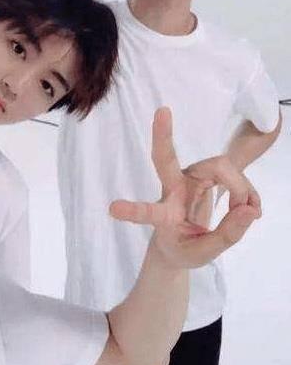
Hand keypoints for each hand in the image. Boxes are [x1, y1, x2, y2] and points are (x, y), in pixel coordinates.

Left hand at [110, 108, 260, 268]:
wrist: (181, 244)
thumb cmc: (183, 248)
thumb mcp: (203, 253)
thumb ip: (227, 235)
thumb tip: (250, 210)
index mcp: (165, 215)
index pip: (149, 212)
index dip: (133, 210)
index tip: (112, 208)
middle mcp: (173, 190)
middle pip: (166, 159)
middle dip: (162, 135)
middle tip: (161, 111)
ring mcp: (189, 179)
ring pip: (220, 167)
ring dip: (241, 188)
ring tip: (247, 213)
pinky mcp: (204, 175)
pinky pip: (231, 172)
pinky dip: (246, 190)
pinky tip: (251, 208)